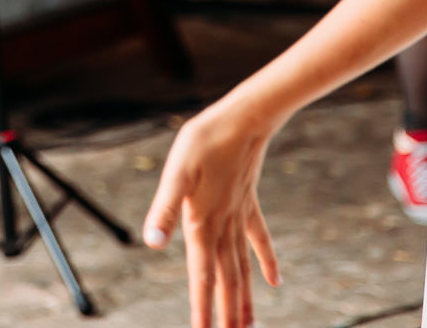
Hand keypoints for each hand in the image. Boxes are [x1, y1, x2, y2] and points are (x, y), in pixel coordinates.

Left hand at [144, 101, 282, 327]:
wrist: (242, 119)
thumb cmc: (204, 142)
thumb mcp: (176, 172)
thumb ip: (165, 209)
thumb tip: (152, 243)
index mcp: (202, 223)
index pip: (201, 275)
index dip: (201, 307)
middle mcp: (223, 226)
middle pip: (225, 279)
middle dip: (225, 313)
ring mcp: (239, 216)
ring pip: (242, 267)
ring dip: (243, 297)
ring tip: (247, 327)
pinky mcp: (248, 203)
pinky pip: (259, 239)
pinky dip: (266, 261)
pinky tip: (274, 282)